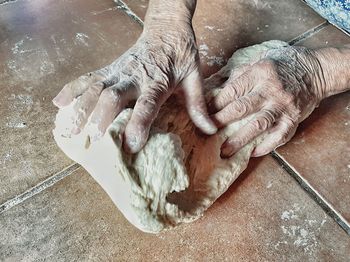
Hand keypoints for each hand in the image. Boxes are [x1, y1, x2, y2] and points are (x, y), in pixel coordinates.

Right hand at [53, 1, 215, 152]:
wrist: (167, 28)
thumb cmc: (181, 55)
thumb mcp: (194, 78)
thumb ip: (199, 104)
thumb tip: (212, 129)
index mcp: (158, 81)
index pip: (147, 104)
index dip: (139, 124)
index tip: (131, 145)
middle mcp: (134, 76)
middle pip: (112, 95)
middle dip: (101, 116)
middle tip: (93, 138)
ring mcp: (118, 71)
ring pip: (94, 87)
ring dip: (80, 107)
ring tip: (68, 128)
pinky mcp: (110, 68)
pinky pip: (87, 78)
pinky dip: (72, 89)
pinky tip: (59, 103)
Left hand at [209, 46, 327, 157]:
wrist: (316, 71)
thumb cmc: (283, 65)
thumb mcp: (260, 61)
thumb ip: (239, 75)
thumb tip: (216, 88)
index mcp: (259, 73)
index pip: (232, 91)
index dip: (215, 104)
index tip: (202, 114)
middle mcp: (271, 90)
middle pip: (241, 108)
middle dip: (221, 122)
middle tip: (206, 133)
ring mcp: (283, 106)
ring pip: (258, 125)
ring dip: (239, 140)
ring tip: (224, 151)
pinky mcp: (294, 119)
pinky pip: (279, 136)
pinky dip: (265, 146)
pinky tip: (252, 153)